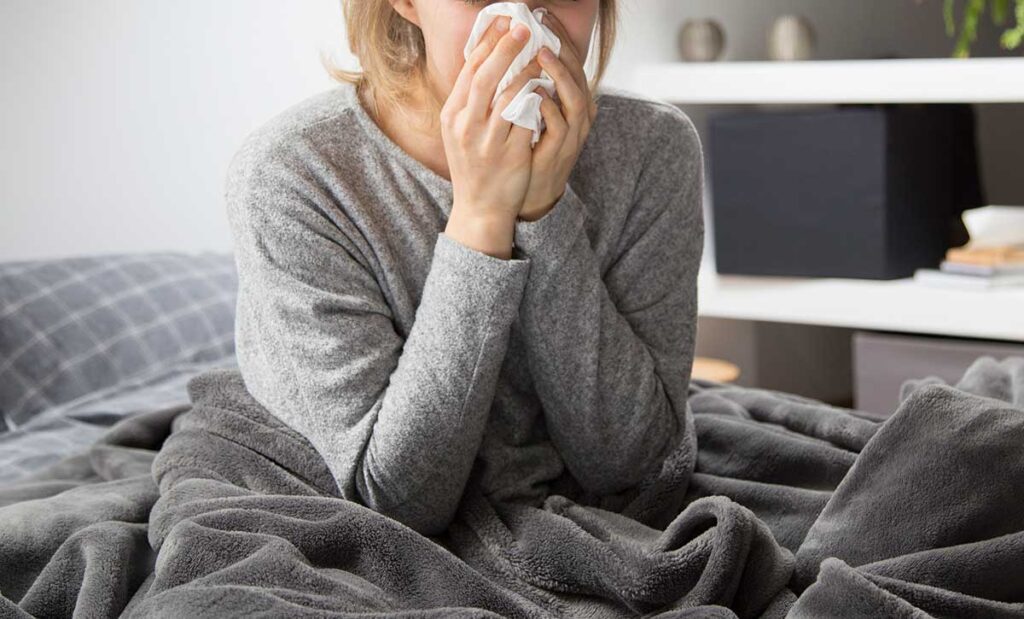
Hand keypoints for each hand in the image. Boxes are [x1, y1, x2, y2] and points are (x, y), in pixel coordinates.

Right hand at [441, 16, 539, 257]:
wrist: (480, 208)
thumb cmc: (474, 165)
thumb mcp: (461, 131)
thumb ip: (471, 100)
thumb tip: (487, 60)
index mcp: (452, 116)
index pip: (469, 71)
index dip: (487, 44)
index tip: (504, 22)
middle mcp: (465, 127)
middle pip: (485, 78)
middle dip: (505, 49)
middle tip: (525, 29)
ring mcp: (487, 142)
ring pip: (508, 97)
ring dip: (526, 72)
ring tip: (541, 56)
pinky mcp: (510, 155)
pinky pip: (526, 121)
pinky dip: (537, 101)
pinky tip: (547, 87)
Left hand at [517, 12, 597, 222]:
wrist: (527, 193)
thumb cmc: (527, 149)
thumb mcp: (530, 112)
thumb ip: (528, 86)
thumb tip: (510, 52)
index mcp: (570, 102)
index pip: (569, 62)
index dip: (559, 38)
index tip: (543, 16)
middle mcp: (577, 116)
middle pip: (578, 75)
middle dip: (563, 49)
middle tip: (544, 28)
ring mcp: (571, 135)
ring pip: (575, 99)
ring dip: (559, 76)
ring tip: (542, 55)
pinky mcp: (560, 153)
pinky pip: (559, 128)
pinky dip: (549, 110)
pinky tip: (535, 95)